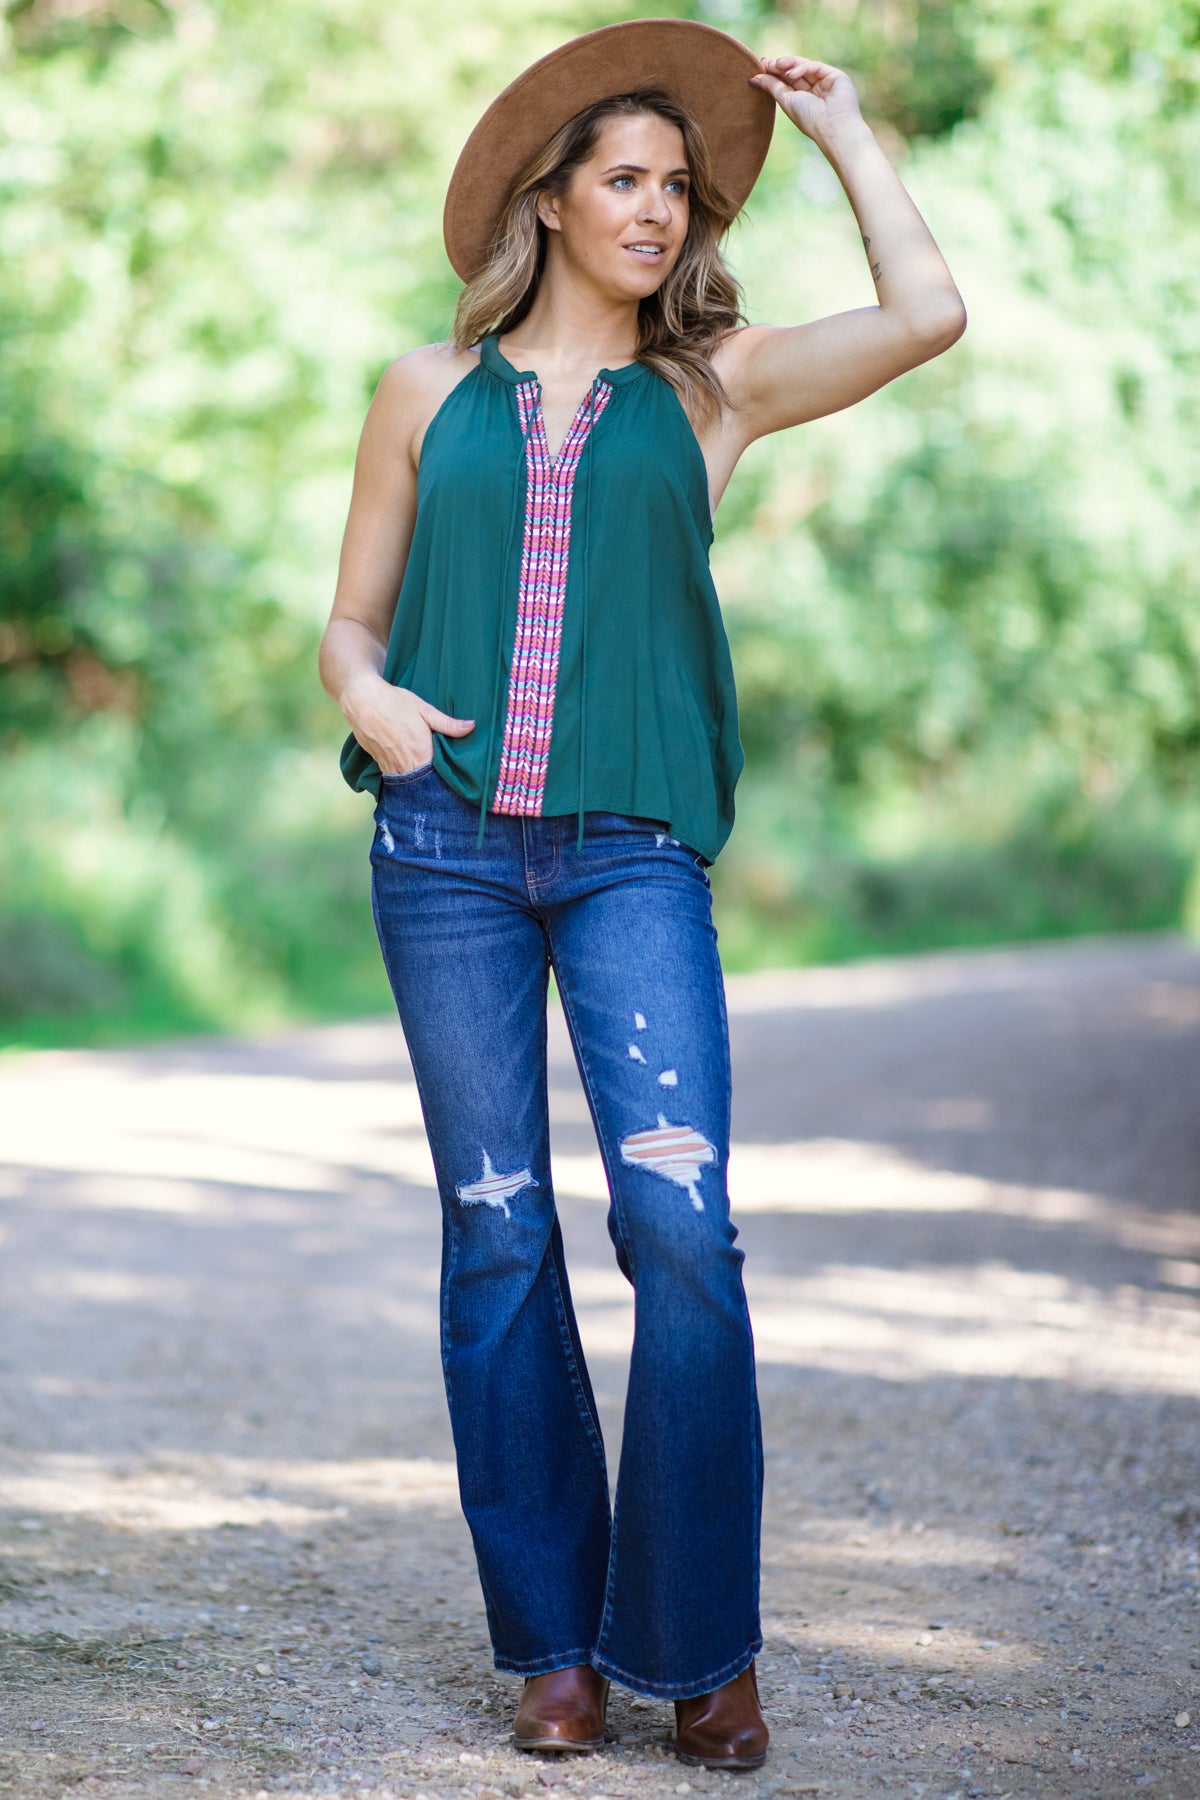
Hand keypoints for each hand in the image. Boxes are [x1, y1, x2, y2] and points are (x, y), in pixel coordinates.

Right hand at [343, 673, 473, 773]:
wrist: (361, 700)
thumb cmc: (395, 702)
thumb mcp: (425, 710)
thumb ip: (448, 724)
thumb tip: (472, 727)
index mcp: (420, 753)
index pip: (438, 777)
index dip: (446, 779)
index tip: (455, 779)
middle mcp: (404, 765)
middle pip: (423, 783)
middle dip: (433, 783)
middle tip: (443, 782)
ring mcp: (389, 766)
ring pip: (408, 782)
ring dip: (417, 781)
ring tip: (427, 775)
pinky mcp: (378, 764)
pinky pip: (395, 776)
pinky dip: (404, 775)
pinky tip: (410, 768)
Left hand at [748, 53, 863, 147]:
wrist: (832, 126)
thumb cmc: (809, 119)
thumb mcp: (786, 101)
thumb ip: (772, 86)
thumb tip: (753, 78)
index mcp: (804, 101)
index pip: (788, 82)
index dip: (775, 73)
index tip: (761, 65)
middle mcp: (816, 91)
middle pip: (795, 73)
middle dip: (780, 66)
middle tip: (765, 62)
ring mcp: (826, 83)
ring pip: (805, 67)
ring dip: (789, 64)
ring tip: (776, 64)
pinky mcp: (836, 76)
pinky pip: (815, 67)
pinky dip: (802, 67)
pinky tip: (791, 74)